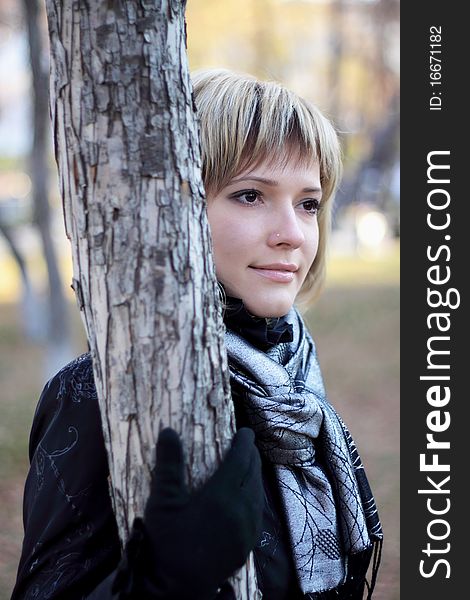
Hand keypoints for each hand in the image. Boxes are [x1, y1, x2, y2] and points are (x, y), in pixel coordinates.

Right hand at [116, 427, 262, 599]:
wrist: (177, 587)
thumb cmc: (167, 543)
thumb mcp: (162, 502)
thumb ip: (168, 465)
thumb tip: (169, 431)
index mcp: (222, 496)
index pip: (241, 460)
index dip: (244, 443)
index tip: (245, 431)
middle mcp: (241, 510)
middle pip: (253, 474)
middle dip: (251, 456)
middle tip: (246, 444)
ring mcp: (247, 530)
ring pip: (258, 493)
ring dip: (255, 475)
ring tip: (248, 465)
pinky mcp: (247, 545)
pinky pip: (257, 512)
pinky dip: (255, 496)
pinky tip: (248, 495)